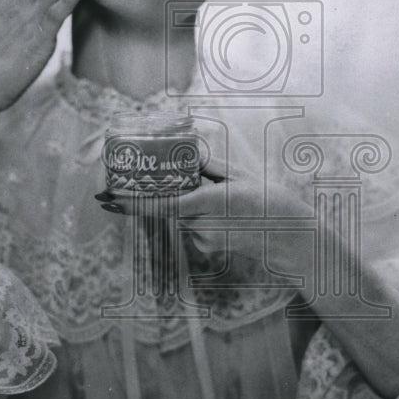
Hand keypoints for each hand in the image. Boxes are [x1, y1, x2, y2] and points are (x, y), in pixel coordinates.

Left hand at [96, 154, 313, 269]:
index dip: (131, 203)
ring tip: (222, 198)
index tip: (107, 197)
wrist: (291, 239)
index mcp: (210, 203)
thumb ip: (208, 165)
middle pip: (168, 204)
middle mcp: (202, 225)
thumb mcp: (239, 175)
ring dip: (188, 202)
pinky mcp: (206, 248)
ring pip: (180, 214)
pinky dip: (197, 214)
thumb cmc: (269, 202)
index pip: (162, 205)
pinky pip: (191, 225)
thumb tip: (185, 150)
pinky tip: (224, 213)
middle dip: (164, 192)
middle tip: (175, 181)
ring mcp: (203, 240)